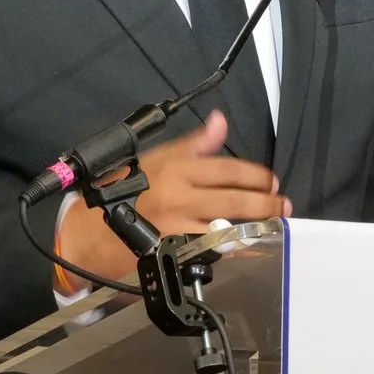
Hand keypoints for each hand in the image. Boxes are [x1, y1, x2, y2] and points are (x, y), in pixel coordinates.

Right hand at [55, 109, 289, 284]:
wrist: (91, 231)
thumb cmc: (124, 189)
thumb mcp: (156, 157)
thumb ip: (194, 143)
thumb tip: (221, 121)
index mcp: (177, 167)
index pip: (227, 168)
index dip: (255, 175)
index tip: (271, 181)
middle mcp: (180, 195)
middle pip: (233, 198)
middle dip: (264, 203)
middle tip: (281, 205)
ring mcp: (178, 226)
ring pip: (227, 225)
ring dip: (256, 227)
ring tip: (274, 225)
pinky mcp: (174, 251)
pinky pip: (214, 251)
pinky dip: (236, 250)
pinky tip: (251, 247)